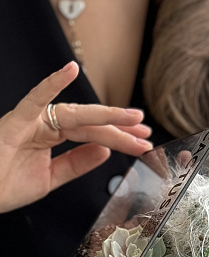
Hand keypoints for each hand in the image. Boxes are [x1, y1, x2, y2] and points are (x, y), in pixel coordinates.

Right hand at [0, 61, 152, 212]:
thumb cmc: (3, 186)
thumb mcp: (50, 178)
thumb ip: (76, 164)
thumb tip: (105, 151)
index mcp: (51, 137)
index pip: (93, 134)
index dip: (118, 138)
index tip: (142, 143)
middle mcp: (43, 125)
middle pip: (90, 124)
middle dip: (119, 127)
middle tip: (146, 130)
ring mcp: (30, 121)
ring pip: (74, 114)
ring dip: (104, 114)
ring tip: (131, 116)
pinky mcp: (15, 122)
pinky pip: (35, 100)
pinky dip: (51, 84)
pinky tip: (70, 70)